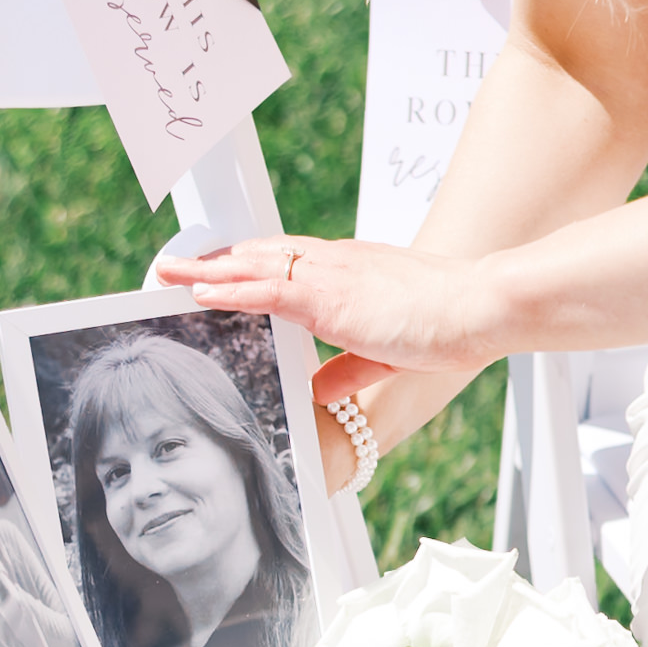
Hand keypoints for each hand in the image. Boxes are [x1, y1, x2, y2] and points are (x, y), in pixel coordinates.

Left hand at [155, 235, 502, 400]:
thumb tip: (319, 392)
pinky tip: (199, 293)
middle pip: (258, 255)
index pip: (285, 260)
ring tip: (167, 273)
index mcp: (349, 271)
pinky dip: (229, 290)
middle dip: (214, 260)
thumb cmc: (449, 323)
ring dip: (205, 270)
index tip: (215, 266)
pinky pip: (266, 290)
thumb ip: (349, 369)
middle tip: (174, 265)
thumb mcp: (387, 352)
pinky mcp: (330, 298)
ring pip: (252, 265)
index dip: (246, 263)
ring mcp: (329, 277)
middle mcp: (333, 264)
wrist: (480, 306)